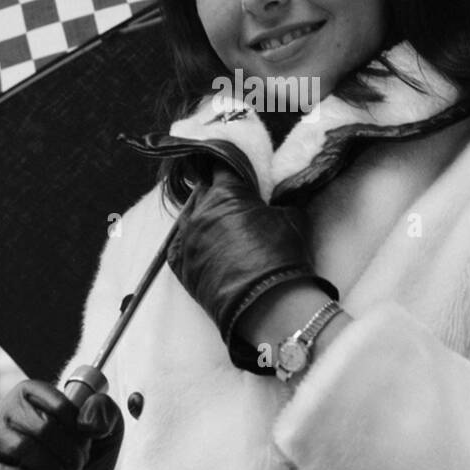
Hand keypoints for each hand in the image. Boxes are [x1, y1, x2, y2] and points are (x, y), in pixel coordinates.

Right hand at [0, 380, 123, 469]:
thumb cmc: (82, 463)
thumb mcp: (106, 431)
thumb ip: (105, 411)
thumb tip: (88, 420)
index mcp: (32, 393)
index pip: (61, 404)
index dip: (81, 432)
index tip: (86, 448)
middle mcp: (6, 411)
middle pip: (43, 427)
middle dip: (70, 456)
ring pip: (23, 449)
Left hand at [167, 163, 336, 370]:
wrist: (267, 303)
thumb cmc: (282, 255)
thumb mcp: (291, 217)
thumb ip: (280, 199)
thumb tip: (279, 195)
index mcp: (225, 193)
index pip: (220, 166)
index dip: (229, 167)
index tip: (235, 171)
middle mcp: (199, 212)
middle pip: (202, 191)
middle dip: (216, 192)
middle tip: (234, 202)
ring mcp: (186, 239)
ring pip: (189, 217)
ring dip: (202, 217)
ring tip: (220, 226)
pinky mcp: (180, 266)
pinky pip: (178, 245)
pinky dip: (189, 242)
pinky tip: (203, 245)